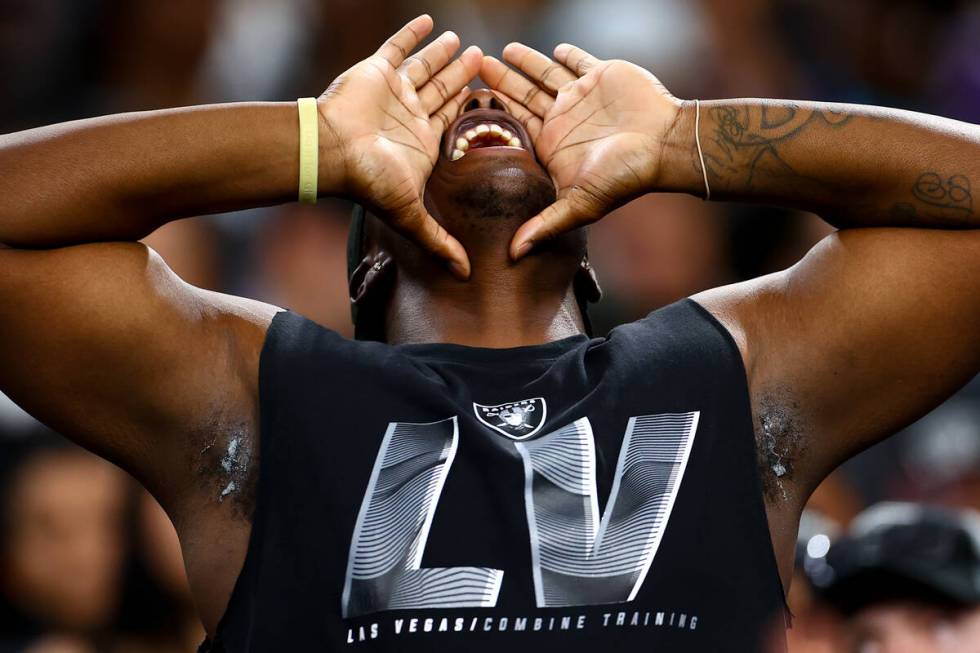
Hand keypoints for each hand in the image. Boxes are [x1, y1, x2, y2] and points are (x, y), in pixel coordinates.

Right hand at [319, 15, 480, 277]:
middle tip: (483, 60)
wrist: (329, 150)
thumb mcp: (411, 214)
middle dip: (462, 77)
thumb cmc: (368, 180)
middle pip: (443, 91)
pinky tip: (428, 20)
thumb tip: (466, 275)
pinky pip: (396, 46)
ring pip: (423, 68)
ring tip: (462, 42)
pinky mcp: (375, 71)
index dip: (472, 110)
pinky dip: (412, 33)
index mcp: (422, 142)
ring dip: (442, 55)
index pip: (454, 121)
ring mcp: (392, 92)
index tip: (492, 95)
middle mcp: (409, 116)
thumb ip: (438, 240)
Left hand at [481, 43, 682, 258]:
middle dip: (499, 83)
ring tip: (500, 53)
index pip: (512, 127)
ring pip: (543, 75)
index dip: (491, 115)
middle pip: (522, 97)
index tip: (468, 103)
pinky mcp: (601, 76)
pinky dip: (565, 53)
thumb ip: (545, 225)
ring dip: (523, 63)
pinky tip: (552, 46)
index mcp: (552, 146)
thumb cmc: (626, 176)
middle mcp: (563, 121)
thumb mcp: (580, 204)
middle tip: (475, 67)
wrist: (666, 144)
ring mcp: (582, 97)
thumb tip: (513, 256)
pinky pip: (579, 60)